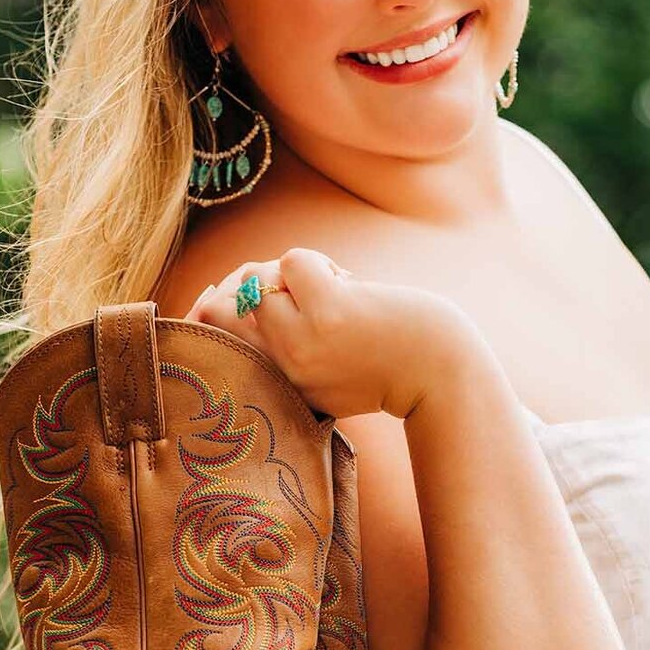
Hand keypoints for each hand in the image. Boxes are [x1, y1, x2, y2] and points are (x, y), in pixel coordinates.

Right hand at [182, 246, 475, 420]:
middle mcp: (282, 371)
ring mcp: (301, 343)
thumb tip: (221, 292)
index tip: (217, 295)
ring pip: (258, 280)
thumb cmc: (385, 368)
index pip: (216, 343)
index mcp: (278, 388)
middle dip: (251, 282)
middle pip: (224, 307)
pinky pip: (293, 261)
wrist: (441, 378)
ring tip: (333, 289)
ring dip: (293, 273)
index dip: (208, 309)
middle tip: (294, 286)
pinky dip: (320, 262)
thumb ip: (277, 343)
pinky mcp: (327, 313)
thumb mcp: (322, 375)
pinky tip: (350, 284)